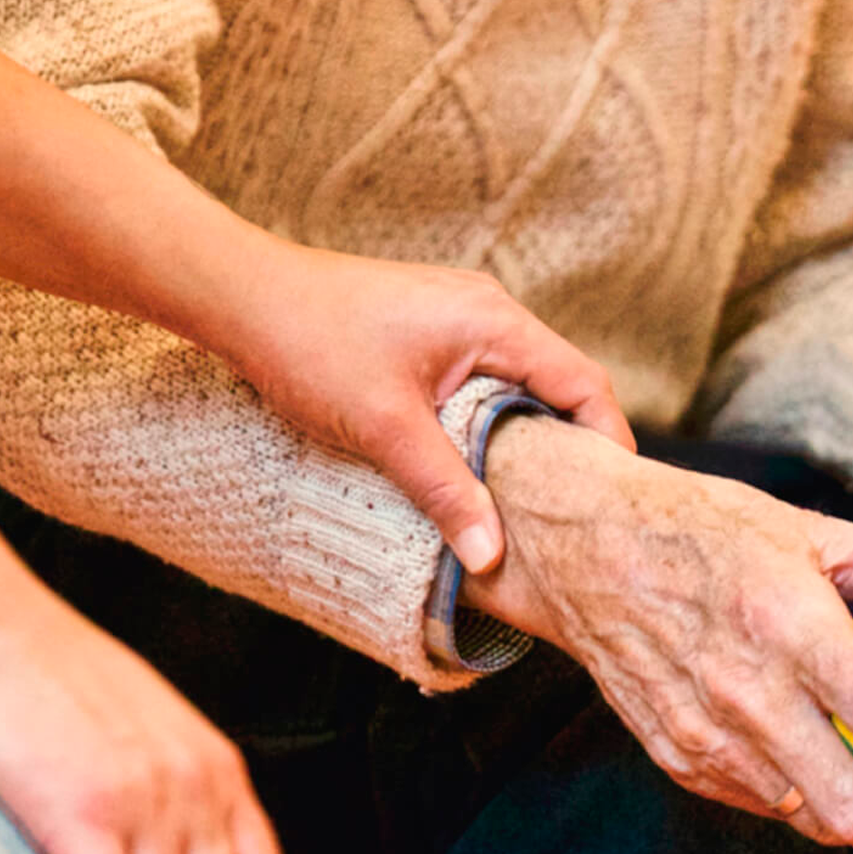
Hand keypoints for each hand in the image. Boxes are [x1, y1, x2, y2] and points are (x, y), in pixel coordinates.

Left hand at [212, 244, 635, 572]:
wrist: (241, 297)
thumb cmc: (310, 344)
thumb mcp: (385, 429)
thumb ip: (446, 491)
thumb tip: (492, 556)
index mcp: (496, 322)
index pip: (585, 384)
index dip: (608, 444)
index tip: (611, 502)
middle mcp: (488, 312)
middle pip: (560, 386)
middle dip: (571, 450)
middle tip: (574, 515)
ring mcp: (459, 318)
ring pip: (519, 387)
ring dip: (526, 439)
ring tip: (528, 503)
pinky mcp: (430, 333)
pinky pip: (484, 382)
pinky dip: (491, 424)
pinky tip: (474, 467)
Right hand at [462, 417, 852, 853]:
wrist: (583, 548)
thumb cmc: (709, 528)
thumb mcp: (817, 529)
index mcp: (787, 628)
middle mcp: (743, 695)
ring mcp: (703, 738)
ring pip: (808, 820)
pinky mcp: (677, 759)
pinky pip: (762, 804)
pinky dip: (811, 802)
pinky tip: (839, 776)